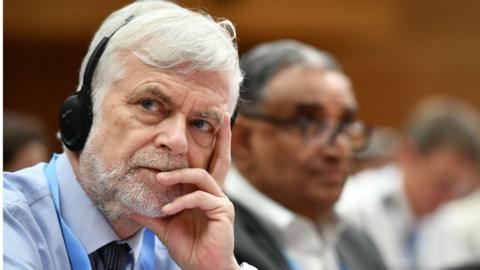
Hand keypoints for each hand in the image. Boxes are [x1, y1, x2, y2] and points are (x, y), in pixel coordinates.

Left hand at [129, 113, 238, 269]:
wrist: (203, 269)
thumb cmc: (190, 248)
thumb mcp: (166, 227)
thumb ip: (152, 214)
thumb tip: (128, 207)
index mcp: (205, 193)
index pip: (209, 164)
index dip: (214, 144)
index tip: (215, 124)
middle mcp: (216, 193)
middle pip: (221, 159)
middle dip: (223, 138)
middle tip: (222, 117)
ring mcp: (221, 201)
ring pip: (201, 176)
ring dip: (179, 175)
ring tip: (159, 180)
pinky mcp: (223, 211)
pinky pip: (200, 198)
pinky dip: (182, 201)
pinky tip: (168, 210)